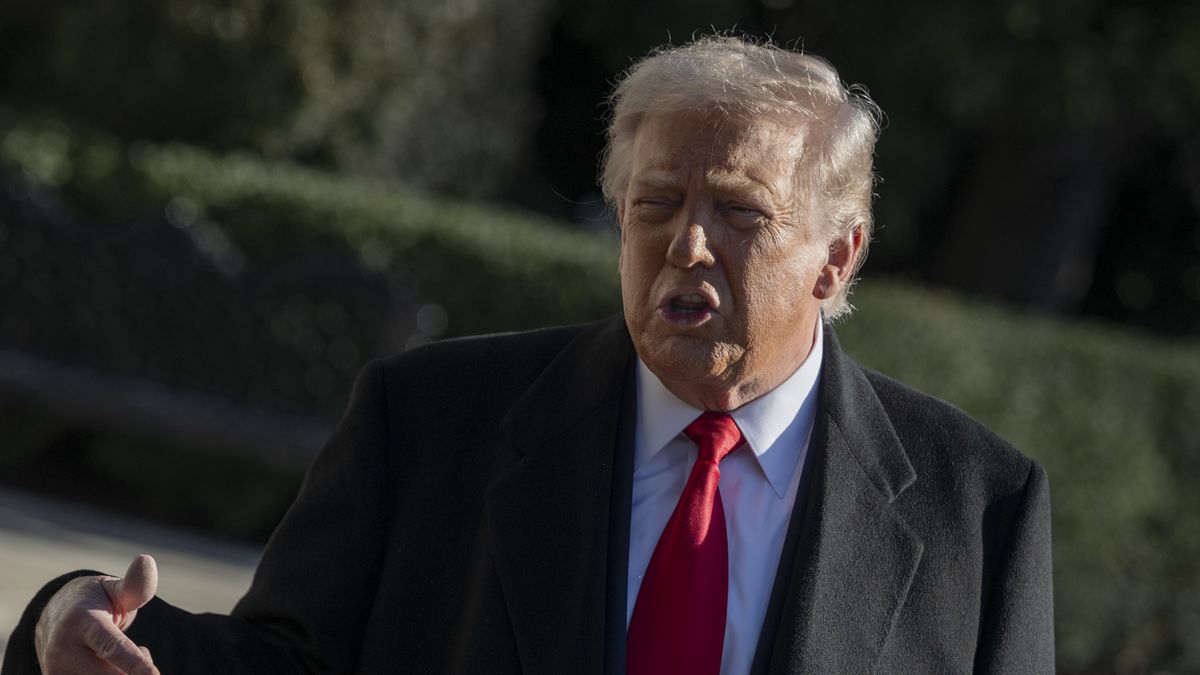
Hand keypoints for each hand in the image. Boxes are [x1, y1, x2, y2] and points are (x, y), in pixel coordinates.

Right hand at [34, 554, 160, 674]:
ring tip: (119, 655)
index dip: (134, 663)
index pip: (112, 646)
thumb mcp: (115, 589)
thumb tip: (146, 560)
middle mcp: (63, 650)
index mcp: (82, 621)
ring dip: (123, 674)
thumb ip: (135, 585)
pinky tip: (109, 667)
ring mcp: (55, 671)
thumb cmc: (96, 602)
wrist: (55, 619)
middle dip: (136, 669)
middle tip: (141, 650)